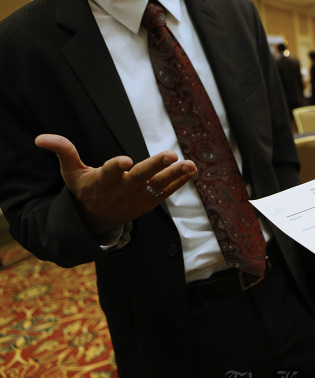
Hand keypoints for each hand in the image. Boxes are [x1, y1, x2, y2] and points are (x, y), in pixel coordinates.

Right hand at [35, 134, 196, 234]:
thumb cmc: (84, 190)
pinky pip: (167, 191)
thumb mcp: (71, 173)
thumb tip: (40, 138)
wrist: (96, 220)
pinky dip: (180, 181)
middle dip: (156, 165)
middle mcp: (123, 190)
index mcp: (103, 181)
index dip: (117, 166)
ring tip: (191, 164)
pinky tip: (193, 170)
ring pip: (159, 185)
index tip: (126, 160)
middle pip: (141, 177)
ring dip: (176, 174)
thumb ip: (63, 152)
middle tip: (171, 154)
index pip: (110, 172)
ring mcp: (138, 198)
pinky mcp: (149, 202)